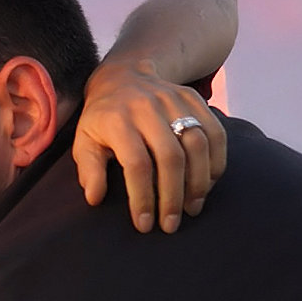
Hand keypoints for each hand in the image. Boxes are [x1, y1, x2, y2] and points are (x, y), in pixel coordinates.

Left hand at [74, 59, 226, 233]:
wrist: (125, 76)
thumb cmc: (103, 118)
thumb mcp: (85, 141)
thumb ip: (89, 169)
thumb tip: (95, 198)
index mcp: (118, 121)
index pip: (136, 164)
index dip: (142, 197)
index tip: (144, 224)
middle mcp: (148, 109)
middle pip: (170, 158)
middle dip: (173, 197)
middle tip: (171, 224)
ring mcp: (174, 101)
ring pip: (197, 145)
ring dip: (199, 183)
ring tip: (192, 208)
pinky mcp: (194, 99)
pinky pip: (215, 133)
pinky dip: (216, 162)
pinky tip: (207, 184)